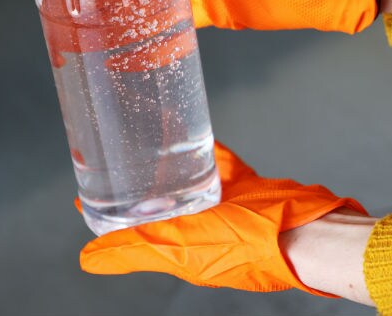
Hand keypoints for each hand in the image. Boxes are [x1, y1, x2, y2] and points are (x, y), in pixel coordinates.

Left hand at [79, 141, 366, 296]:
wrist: (306, 231)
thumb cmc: (246, 244)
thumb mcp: (181, 246)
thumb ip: (135, 250)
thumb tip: (87, 260)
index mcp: (180, 246)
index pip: (134, 229)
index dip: (109, 213)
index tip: (85, 192)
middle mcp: (200, 228)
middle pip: (160, 204)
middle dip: (137, 185)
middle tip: (115, 155)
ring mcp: (225, 207)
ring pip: (189, 180)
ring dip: (170, 164)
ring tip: (149, 140)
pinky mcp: (247, 188)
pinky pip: (222, 163)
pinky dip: (210, 149)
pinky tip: (197, 131)